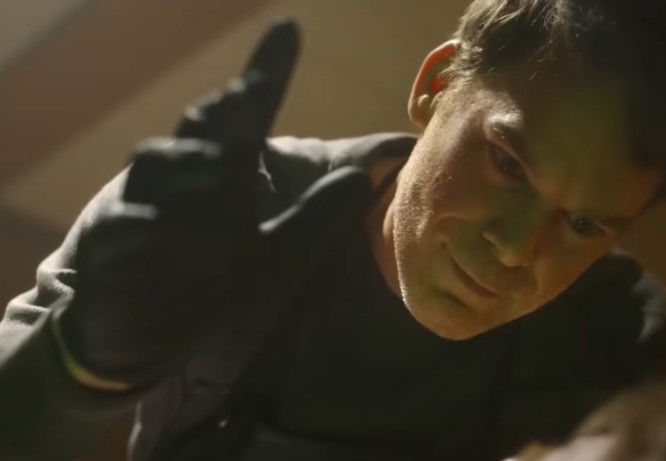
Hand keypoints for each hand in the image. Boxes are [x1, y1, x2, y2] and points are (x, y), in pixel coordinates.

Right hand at [55, 21, 372, 389]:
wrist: (148, 338)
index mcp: (226, 177)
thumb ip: (311, 221)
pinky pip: (121, 223)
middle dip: (221, 110)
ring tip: (219, 175)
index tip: (287, 29)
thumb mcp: (273, 258)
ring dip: (187, 167)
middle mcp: (184, 180)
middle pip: (199, 128)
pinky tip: (160, 229)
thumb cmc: (209, 284)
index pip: (248, 118)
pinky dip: (142, 223)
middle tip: (246, 96)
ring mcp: (141, 204)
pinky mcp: (108, 241)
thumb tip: (360, 180)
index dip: (265, 73)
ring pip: (155, 163)